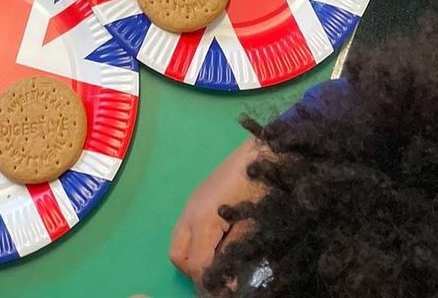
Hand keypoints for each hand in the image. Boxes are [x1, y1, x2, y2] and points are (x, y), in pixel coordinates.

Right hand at [169, 139, 264, 282]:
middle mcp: (189, 213)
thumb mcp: (249, 226)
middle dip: (194, 271)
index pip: (197, 265)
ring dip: (192, 257)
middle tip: (217, 277)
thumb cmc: (258, 188)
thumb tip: (229, 282)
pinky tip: (217, 241)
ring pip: (178, 242)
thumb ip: (233, 255)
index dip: (211, 282)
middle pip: (177, 256)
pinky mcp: (196, 198)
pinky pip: (185, 228)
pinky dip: (195, 242)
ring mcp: (190, 204)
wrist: (260, 152)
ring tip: (216, 260)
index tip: (228, 289)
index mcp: (203, 220)